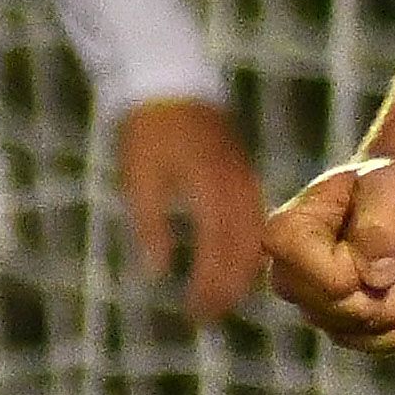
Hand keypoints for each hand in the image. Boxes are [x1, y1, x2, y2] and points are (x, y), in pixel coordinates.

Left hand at [112, 96, 269, 323]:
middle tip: (208, 317)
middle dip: (228, 287)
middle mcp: (236, 186)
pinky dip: (248, 246)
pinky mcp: (242, 171)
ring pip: (255, 235)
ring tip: (224, 298)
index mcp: (212, 189)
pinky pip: (255, 217)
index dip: (211, 287)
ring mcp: (244, 177)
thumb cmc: (147, 130)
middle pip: (244, 249)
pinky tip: (236, 262)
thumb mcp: (138, 179)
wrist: (169, 77)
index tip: (195, 314)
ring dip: (241, 271)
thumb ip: (149, 227)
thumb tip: (157, 274)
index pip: (220, 251)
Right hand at [267, 153, 394, 351]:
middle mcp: (289, 280)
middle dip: (387, 282)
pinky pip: (393, 341)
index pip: (332, 283)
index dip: (366, 262)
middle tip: (391, 245)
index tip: (371, 228)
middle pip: (351, 311)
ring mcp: (315, 310)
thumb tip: (377, 277)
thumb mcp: (387, 186)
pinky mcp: (346, 331)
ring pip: (373, 328)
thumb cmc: (390, 185)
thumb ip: (378, 224)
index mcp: (283, 237)